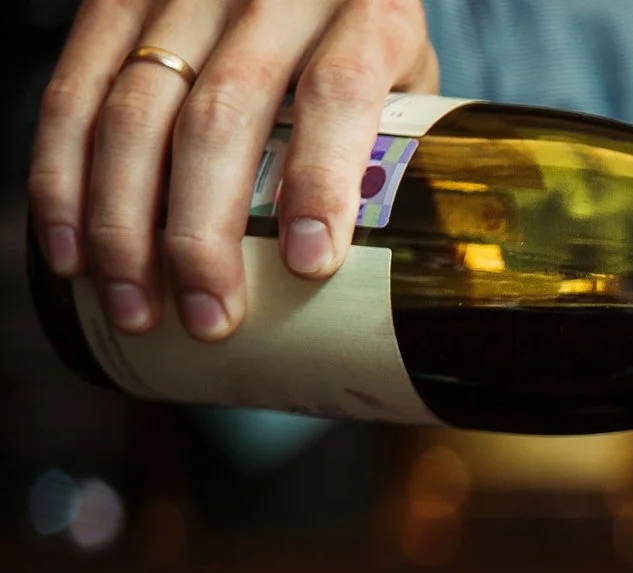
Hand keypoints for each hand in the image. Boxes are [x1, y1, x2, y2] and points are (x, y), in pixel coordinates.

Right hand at [30, 0, 437, 340]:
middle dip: (204, 232)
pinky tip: (73, 252)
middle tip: (209, 319)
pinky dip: (62, 179)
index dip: (319, 180)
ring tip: (136, 306)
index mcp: (366, 11)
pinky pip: (73, 90)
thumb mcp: (408, 79)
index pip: (337, 91)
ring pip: (135, 111)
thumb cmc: (362, 38)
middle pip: (223, 115)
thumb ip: (400, 150)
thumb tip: (391, 278)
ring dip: (124, 224)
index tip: (309, 263)